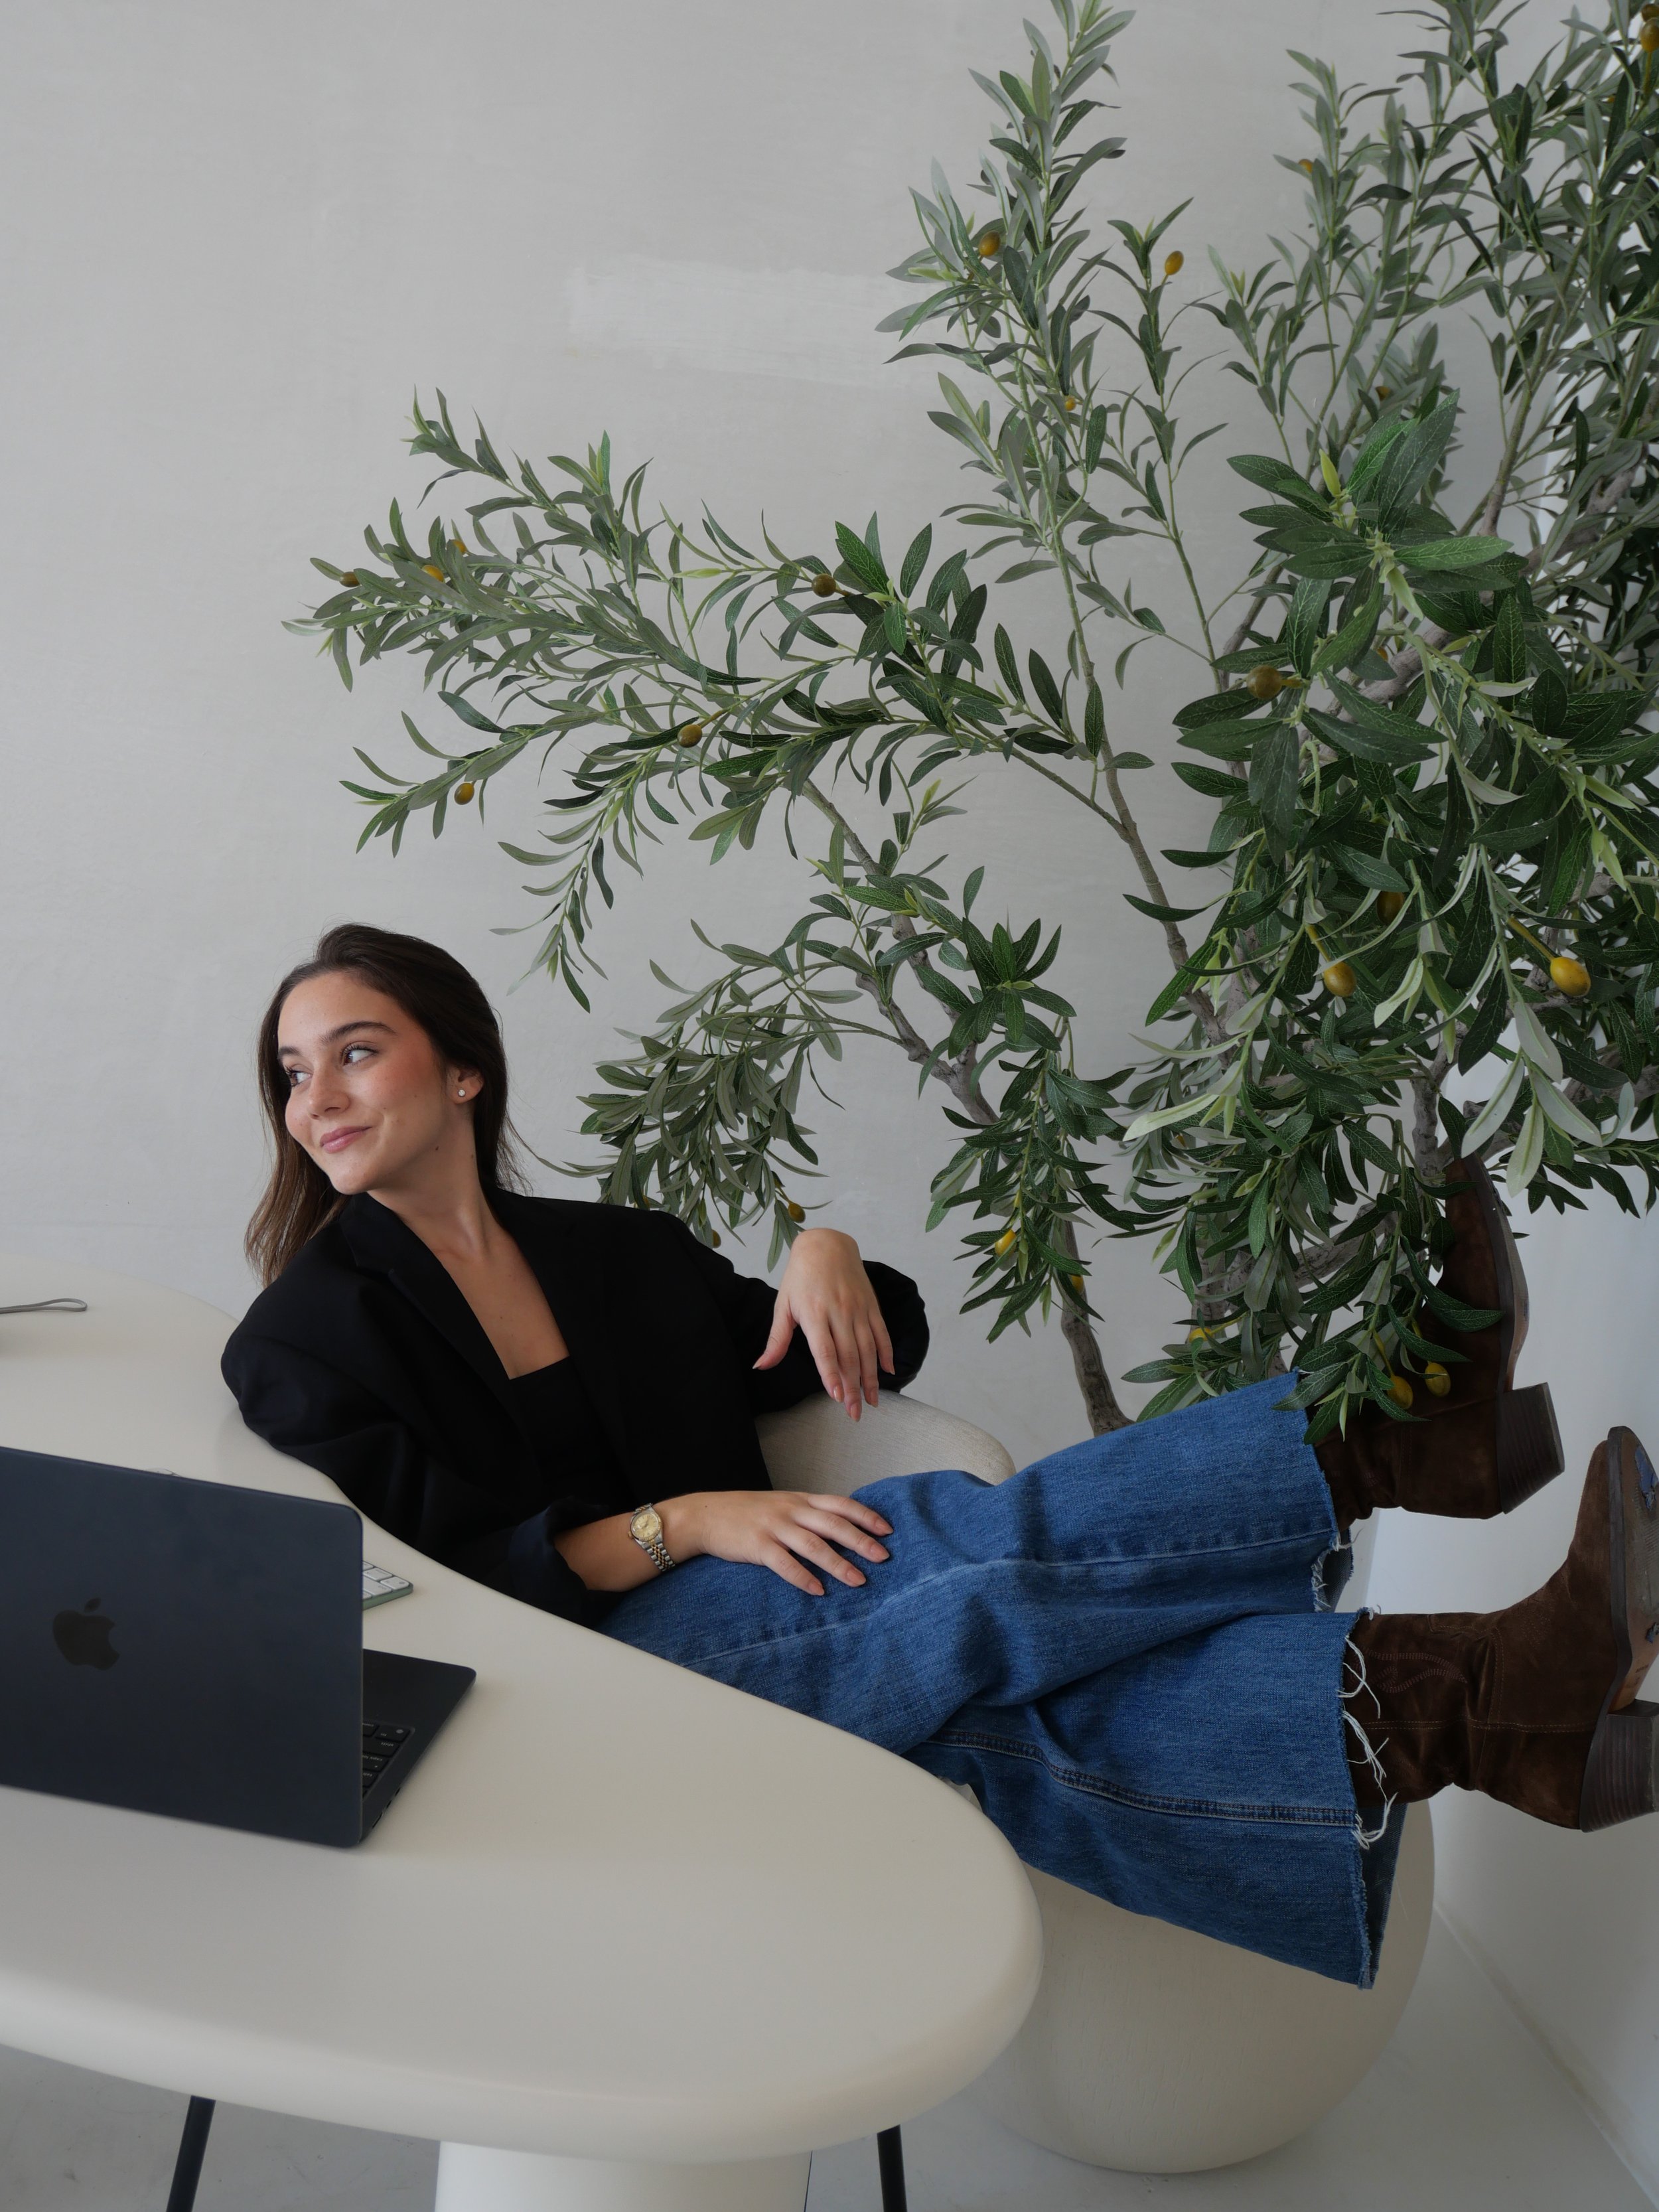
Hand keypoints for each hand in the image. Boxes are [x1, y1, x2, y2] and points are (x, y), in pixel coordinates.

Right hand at [664, 1489, 892, 1596]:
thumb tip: (839, 1528)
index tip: (887, 1530)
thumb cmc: (746, 1512)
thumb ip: (807, 1513)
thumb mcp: (781, 1505)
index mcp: (800, 1500)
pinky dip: (803, 1577)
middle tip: (884, 1557)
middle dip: (861, 1541)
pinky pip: (784, 1563)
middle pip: (833, 1525)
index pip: (840, 1504)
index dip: (865, 1516)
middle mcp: (791, 1511)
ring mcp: (774, 1527)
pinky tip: (818, 1591)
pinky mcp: (757, 1545)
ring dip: (839, 1564)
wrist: (705, 1514)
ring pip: (814, 1545)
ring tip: (859, 1581)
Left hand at [753, 1227, 894, 1419]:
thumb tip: (760, 1366)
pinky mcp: (871, 1306)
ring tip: (871, 1401)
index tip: (836, 1396)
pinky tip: (888, 1373)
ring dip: (870, 1377)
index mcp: (814, 1313)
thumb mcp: (782, 1304)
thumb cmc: (800, 1277)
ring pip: (867, 1349)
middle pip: (848, 1356)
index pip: (825, 1350)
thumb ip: (776, 1339)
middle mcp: (839, 1312)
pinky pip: (882, 1333)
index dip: (831, 1373)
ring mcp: (858, 1309)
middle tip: (854, 1413)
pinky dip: (887, 1354)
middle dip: (852, 1387)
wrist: (827, 1244)